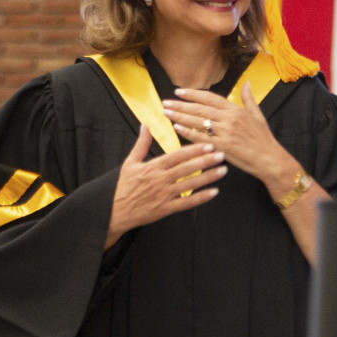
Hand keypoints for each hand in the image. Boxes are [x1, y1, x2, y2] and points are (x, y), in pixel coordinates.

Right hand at [106, 126, 226, 247]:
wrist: (114, 211)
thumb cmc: (122, 186)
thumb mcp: (129, 162)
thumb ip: (141, 144)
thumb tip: (146, 126)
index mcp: (153, 167)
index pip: (177, 155)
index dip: (194, 150)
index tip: (208, 144)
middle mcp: (160, 180)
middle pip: (187, 168)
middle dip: (206, 161)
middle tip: (221, 155)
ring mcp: (164, 195)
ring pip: (190, 184)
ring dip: (208, 177)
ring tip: (222, 170)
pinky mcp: (166, 209)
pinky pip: (187, 203)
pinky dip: (201, 198)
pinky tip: (214, 192)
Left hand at [164, 83, 300, 200]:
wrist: (269, 159)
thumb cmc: (263, 138)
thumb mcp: (258, 115)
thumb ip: (249, 99)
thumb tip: (247, 83)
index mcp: (235, 110)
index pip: (210, 98)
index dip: (193, 94)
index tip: (179, 91)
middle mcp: (229, 119)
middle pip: (200, 108)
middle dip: (181, 104)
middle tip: (165, 102)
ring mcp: (225, 132)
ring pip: (198, 121)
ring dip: (180, 116)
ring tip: (166, 112)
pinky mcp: (223, 146)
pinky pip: (201, 138)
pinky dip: (188, 132)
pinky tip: (177, 127)